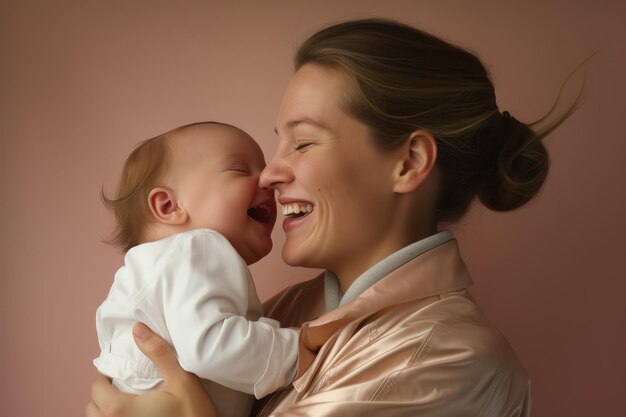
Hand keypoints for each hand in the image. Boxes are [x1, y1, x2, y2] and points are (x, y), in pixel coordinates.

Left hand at [86, 323, 217, 416]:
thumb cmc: (194, 413)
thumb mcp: (182, 379)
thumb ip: (158, 353)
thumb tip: (138, 328)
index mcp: (119, 409)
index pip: (96, 389)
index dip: (105, 378)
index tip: (118, 373)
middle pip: (92, 408)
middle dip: (103, 395)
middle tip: (121, 387)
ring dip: (105, 412)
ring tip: (125, 404)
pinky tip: (134, 416)